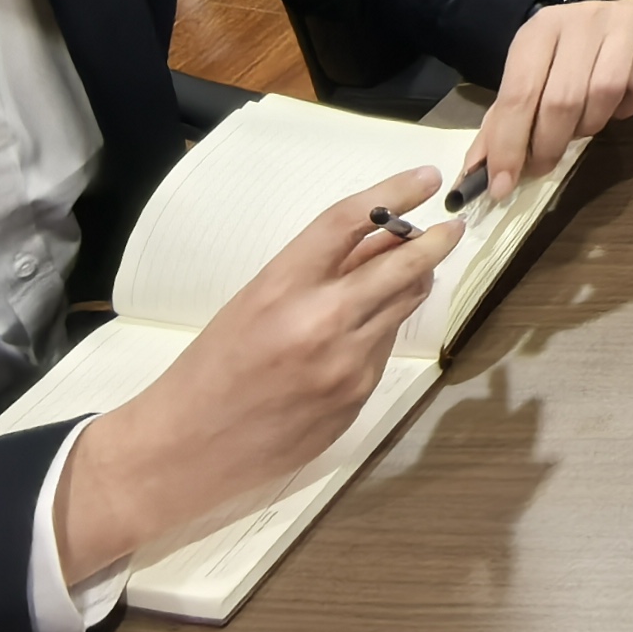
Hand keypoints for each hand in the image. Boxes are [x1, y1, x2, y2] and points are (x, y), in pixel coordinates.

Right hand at [57, 181, 458, 582]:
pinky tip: (348, 346)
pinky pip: (383, 353)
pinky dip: (378, 337)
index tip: (427, 178)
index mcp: (280, 287)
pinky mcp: (356, 401)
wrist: (180, 453)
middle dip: (435, 243)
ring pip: (401, 308)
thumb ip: (317, 272)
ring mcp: (344, 365)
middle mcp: (320, 322)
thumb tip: (380, 238)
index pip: (348, 221)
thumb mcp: (253, 303)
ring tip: (399, 280)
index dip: (395, 191)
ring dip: (407, 289)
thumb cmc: (210, 369)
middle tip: (452, 228)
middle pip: (401, 265)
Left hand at [466, 0, 632, 192]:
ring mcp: (624, 20)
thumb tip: (474, 174)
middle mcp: (582, 18)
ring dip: (590, 126)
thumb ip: (502, 123)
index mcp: (540, 28)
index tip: (502, 186)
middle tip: (544, 165)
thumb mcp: (530, 78)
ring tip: (583, 126)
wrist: (619, 13)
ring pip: (604, 94)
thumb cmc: (568, 55)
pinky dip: (628, 108)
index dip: (509, 145)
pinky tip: (619, 104)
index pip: (519, 93)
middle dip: (549, 145)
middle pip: (562, 99)